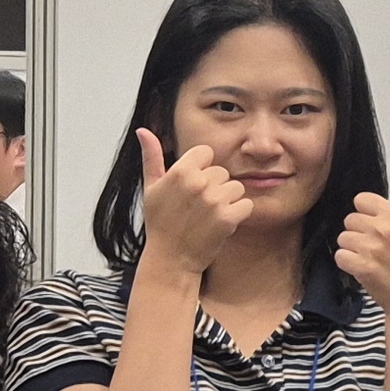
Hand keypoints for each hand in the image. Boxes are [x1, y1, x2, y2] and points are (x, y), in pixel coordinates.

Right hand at [134, 129, 250, 279]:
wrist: (171, 260)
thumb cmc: (160, 223)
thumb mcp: (151, 188)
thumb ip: (151, 156)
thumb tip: (143, 130)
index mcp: (180, 172)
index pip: (206, 152)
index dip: (201, 168)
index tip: (191, 187)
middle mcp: (198, 183)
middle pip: (221, 171)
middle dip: (214, 187)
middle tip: (197, 207)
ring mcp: (214, 201)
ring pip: (236, 187)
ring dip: (227, 201)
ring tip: (209, 216)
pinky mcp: (228, 218)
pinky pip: (246, 205)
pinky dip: (238, 215)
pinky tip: (221, 223)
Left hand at [336, 177, 389, 322]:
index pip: (361, 200)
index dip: (366, 214)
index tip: (377, 229)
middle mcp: (384, 229)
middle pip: (350, 220)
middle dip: (359, 234)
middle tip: (375, 248)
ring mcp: (372, 248)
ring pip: (343, 238)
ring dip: (352, 249)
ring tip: (369, 259)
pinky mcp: (362, 266)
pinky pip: (340, 256)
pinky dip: (347, 264)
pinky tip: (362, 269)